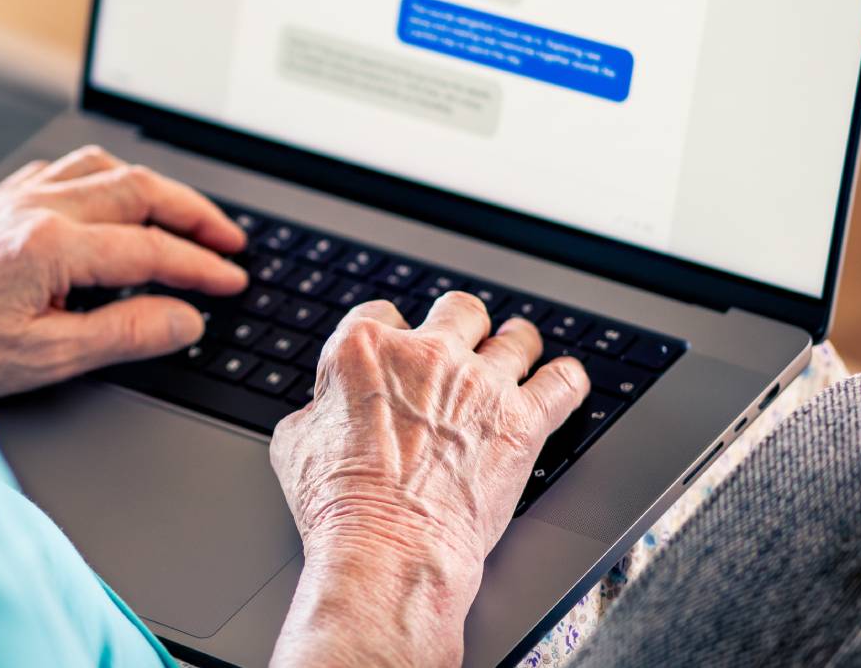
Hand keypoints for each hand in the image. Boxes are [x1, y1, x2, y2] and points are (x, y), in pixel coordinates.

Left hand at [0, 146, 247, 398]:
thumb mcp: (48, 356)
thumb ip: (125, 333)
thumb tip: (185, 320)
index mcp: (51, 247)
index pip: (150, 249)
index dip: (200, 266)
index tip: (231, 280)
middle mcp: (36, 208)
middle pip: (139, 189)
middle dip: (194, 213)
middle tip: (229, 240)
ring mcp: (16, 198)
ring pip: (104, 167)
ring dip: (154, 188)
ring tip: (185, 215)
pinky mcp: (0, 201)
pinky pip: (66, 168)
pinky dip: (107, 178)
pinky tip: (116, 198)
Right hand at [269, 293, 588, 666]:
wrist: (387, 550)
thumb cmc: (338, 506)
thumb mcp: (294, 445)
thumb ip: (317, 408)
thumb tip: (326, 409)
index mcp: (365, 350)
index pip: (380, 314)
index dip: (390, 332)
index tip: (397, 348)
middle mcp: (426, 354)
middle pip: (457, 309)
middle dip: (458, 326)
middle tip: (459, 345)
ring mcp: (479, 385)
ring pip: (516, 338)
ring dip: (515, 345)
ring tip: (516, 352)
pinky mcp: (521, 421)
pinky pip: (564, 382)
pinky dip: (566, 381)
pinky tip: (561, 383)